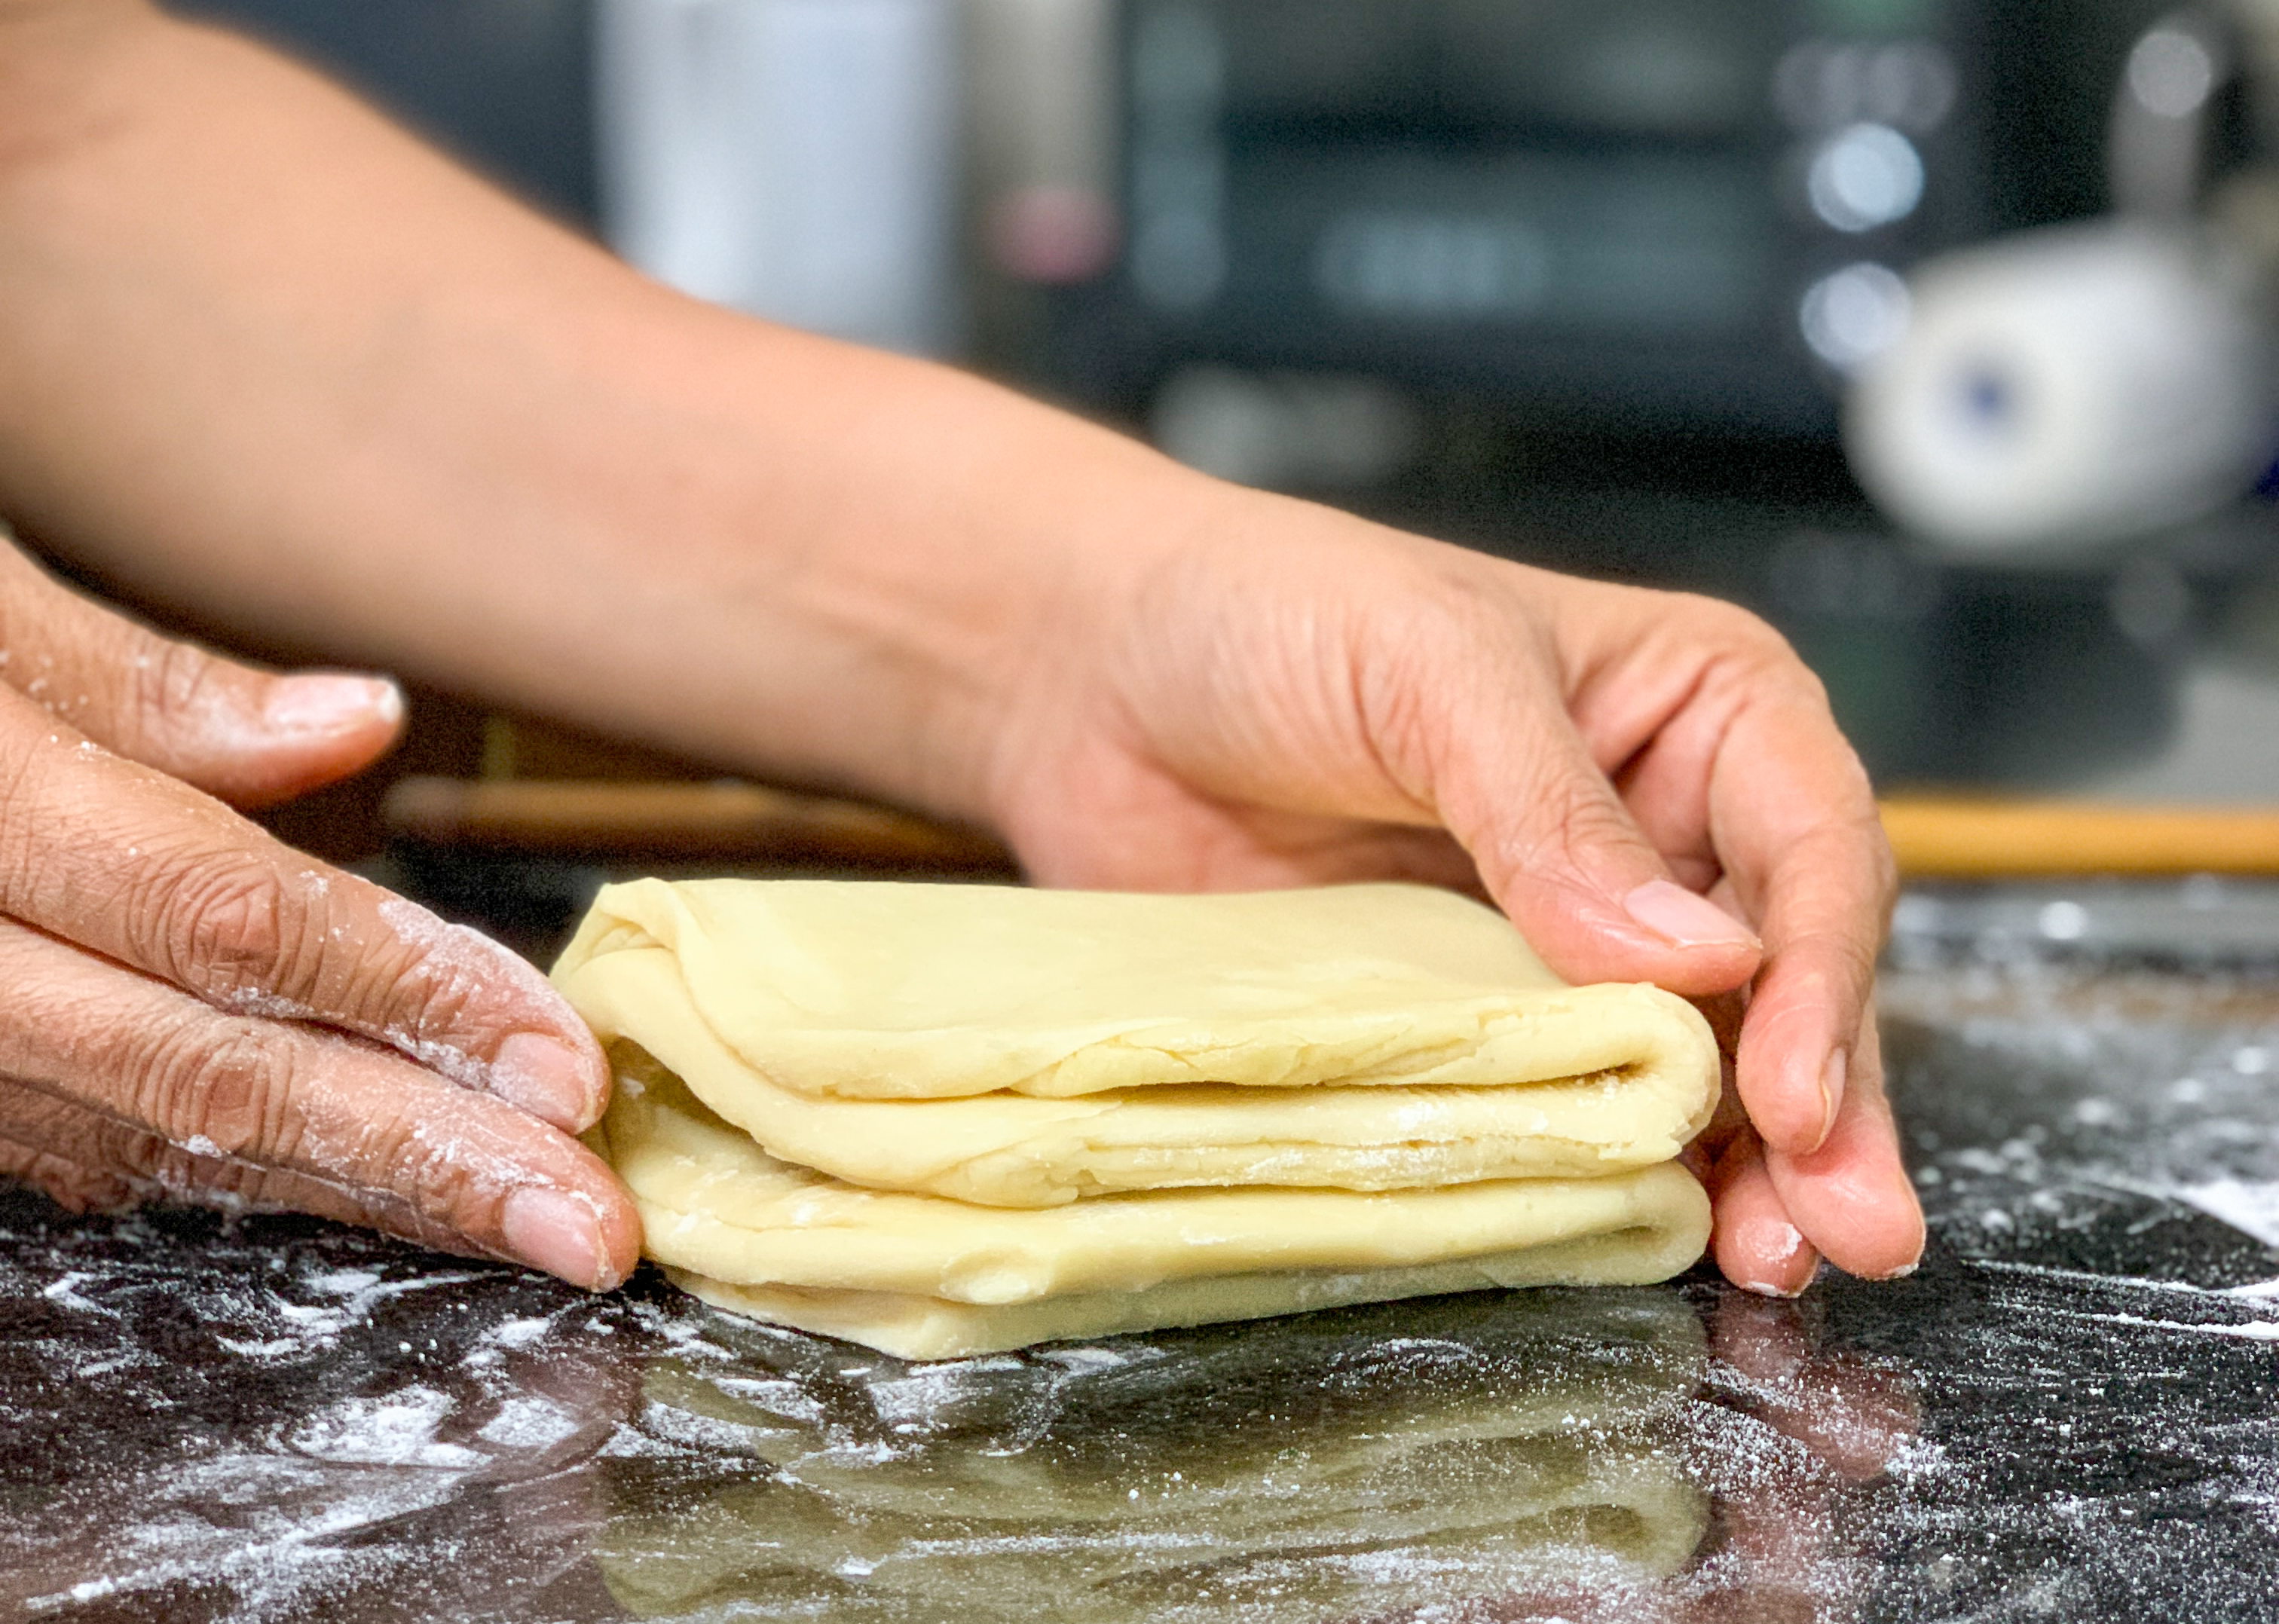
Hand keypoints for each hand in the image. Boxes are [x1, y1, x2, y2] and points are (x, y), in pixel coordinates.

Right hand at [0, 531, 637, 1287]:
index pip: (210, 918)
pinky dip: (223, 1165)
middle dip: (407, 1157)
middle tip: (583, 1222)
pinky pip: (71, 1140)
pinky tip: (356, 1182)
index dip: (402, 993)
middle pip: (191, 1070)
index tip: (563, 1062)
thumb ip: (134, 680)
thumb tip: (356, 727)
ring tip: (507, 1220)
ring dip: (342, 1187)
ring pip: (139, 1132)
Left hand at [982, 495, 1923, 1292]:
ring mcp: (1575, 936)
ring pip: (1703, 1063)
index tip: (1794, 1094)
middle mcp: (1665, 828)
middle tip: (1849, 1231)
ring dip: (1750, 1166)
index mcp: (1700, 708)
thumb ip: (1555, 813)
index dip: (1817, 976)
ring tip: (1778, 1262)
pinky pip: (1573, 1102)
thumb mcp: (1428, 667)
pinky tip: (1659, 1236)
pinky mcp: (1483, 1013)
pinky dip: (1620, 1172)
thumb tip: (1695, 961)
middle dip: (1827, 1105)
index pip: (1810, 846)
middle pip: (1788, 977)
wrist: (1092, 675)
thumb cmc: (1265, 611)